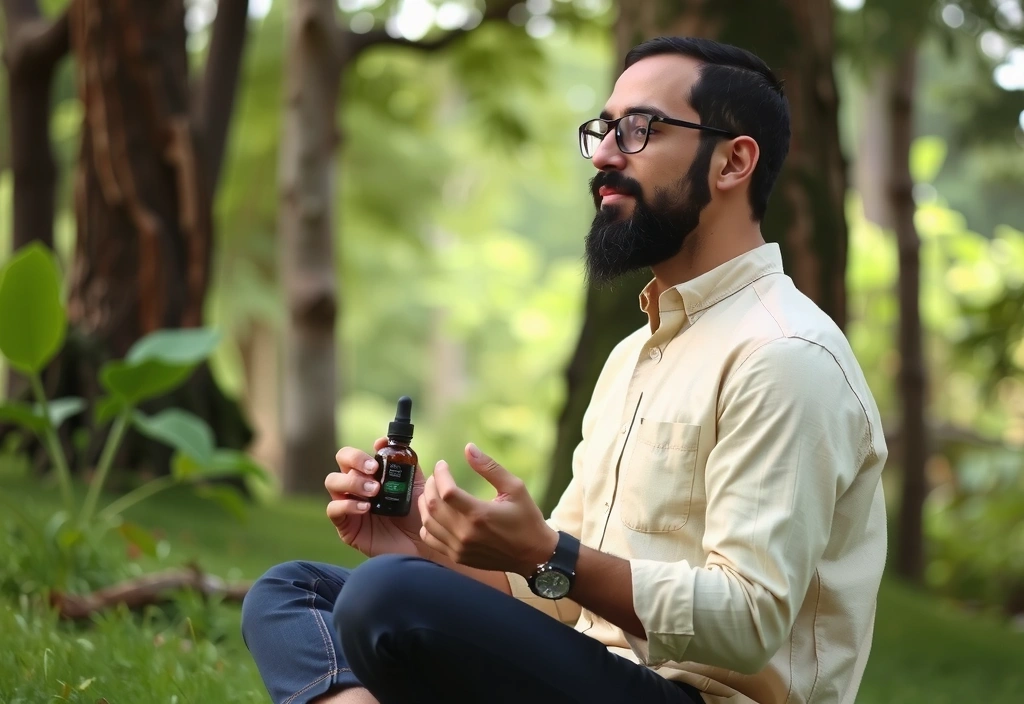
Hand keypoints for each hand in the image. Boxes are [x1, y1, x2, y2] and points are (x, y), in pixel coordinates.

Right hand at [326, 438, 433, 558]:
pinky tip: (366, 508)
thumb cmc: (419, 515)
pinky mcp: (346, 527)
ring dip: (353, 481)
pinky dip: (348, 504)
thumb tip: (384, 441)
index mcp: (370, 475)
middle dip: (355, 460)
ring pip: (333, 482)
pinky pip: (334, 510)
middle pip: (340, 461)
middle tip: (374, 471)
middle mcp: (356, 486)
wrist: (423, 545)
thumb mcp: (416, 485)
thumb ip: (405, 463)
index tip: (379, 452)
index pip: (354, 454)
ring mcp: (349, 505)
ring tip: (374, 491)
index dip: (362, 451)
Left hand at [418, 443, 556, 575]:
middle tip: (436, 476)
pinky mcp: (458, 556)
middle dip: (430, 485)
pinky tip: (433, 513)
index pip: (447, 492)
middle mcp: (466, 533)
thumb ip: (490, 468)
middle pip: (434, 506)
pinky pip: (430, 539)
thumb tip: (469, 448)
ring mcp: (459, 548)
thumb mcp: (514, 488)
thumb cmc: (526, 519)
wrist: (532, 555)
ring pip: (428, 522)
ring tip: (432, 491)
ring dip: (425, 503)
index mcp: (479, 514)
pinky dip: (426, 524)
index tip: (442, 464)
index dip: (440, 474)